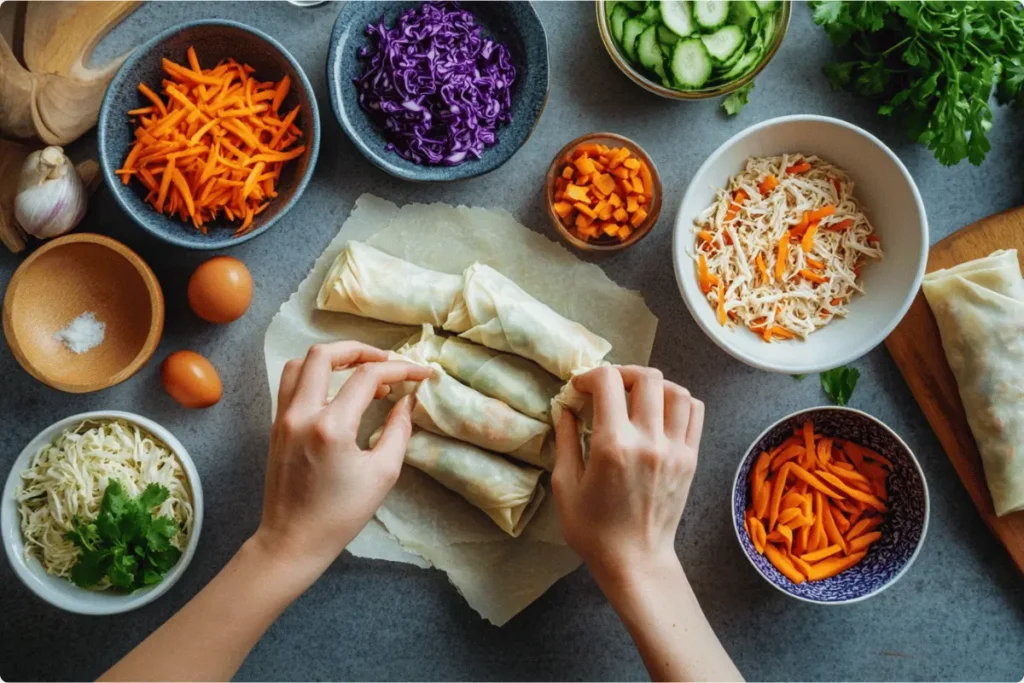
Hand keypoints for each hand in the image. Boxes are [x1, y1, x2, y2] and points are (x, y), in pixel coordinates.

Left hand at [253, 341, 430, 579]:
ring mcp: (283, 418)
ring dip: (332, 359)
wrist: (292, 541)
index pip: (367, 377)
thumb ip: (399, 431)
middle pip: (325, 355)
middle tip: (386, 362)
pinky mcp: (276, 426)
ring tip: (359, 371)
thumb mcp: (382, 474)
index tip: (420, 374)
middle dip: (360, 350)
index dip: (399, 369)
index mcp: (331, 427)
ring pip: (300, 364)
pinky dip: (315, 375)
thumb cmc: (341, 514)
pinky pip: (291, 383)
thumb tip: (407, 401)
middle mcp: (302, 414)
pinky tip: (337, 391)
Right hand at [551, 365, 703, 586]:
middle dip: (622, 373)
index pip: (608, 382)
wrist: (635, 561)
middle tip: (608, 388)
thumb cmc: (593, 530)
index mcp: (613, 446)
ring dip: (654, 385)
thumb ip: (565, 440)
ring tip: (636, 397)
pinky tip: (660, 412)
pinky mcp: (690, 458)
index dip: (590, 376)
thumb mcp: (566, 485)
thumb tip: (565, 406)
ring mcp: (675, 449)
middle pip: (646, 378)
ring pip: (676, 390)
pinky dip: (679, 401)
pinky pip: (695, 412)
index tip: (580, 389)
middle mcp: (648, 441)